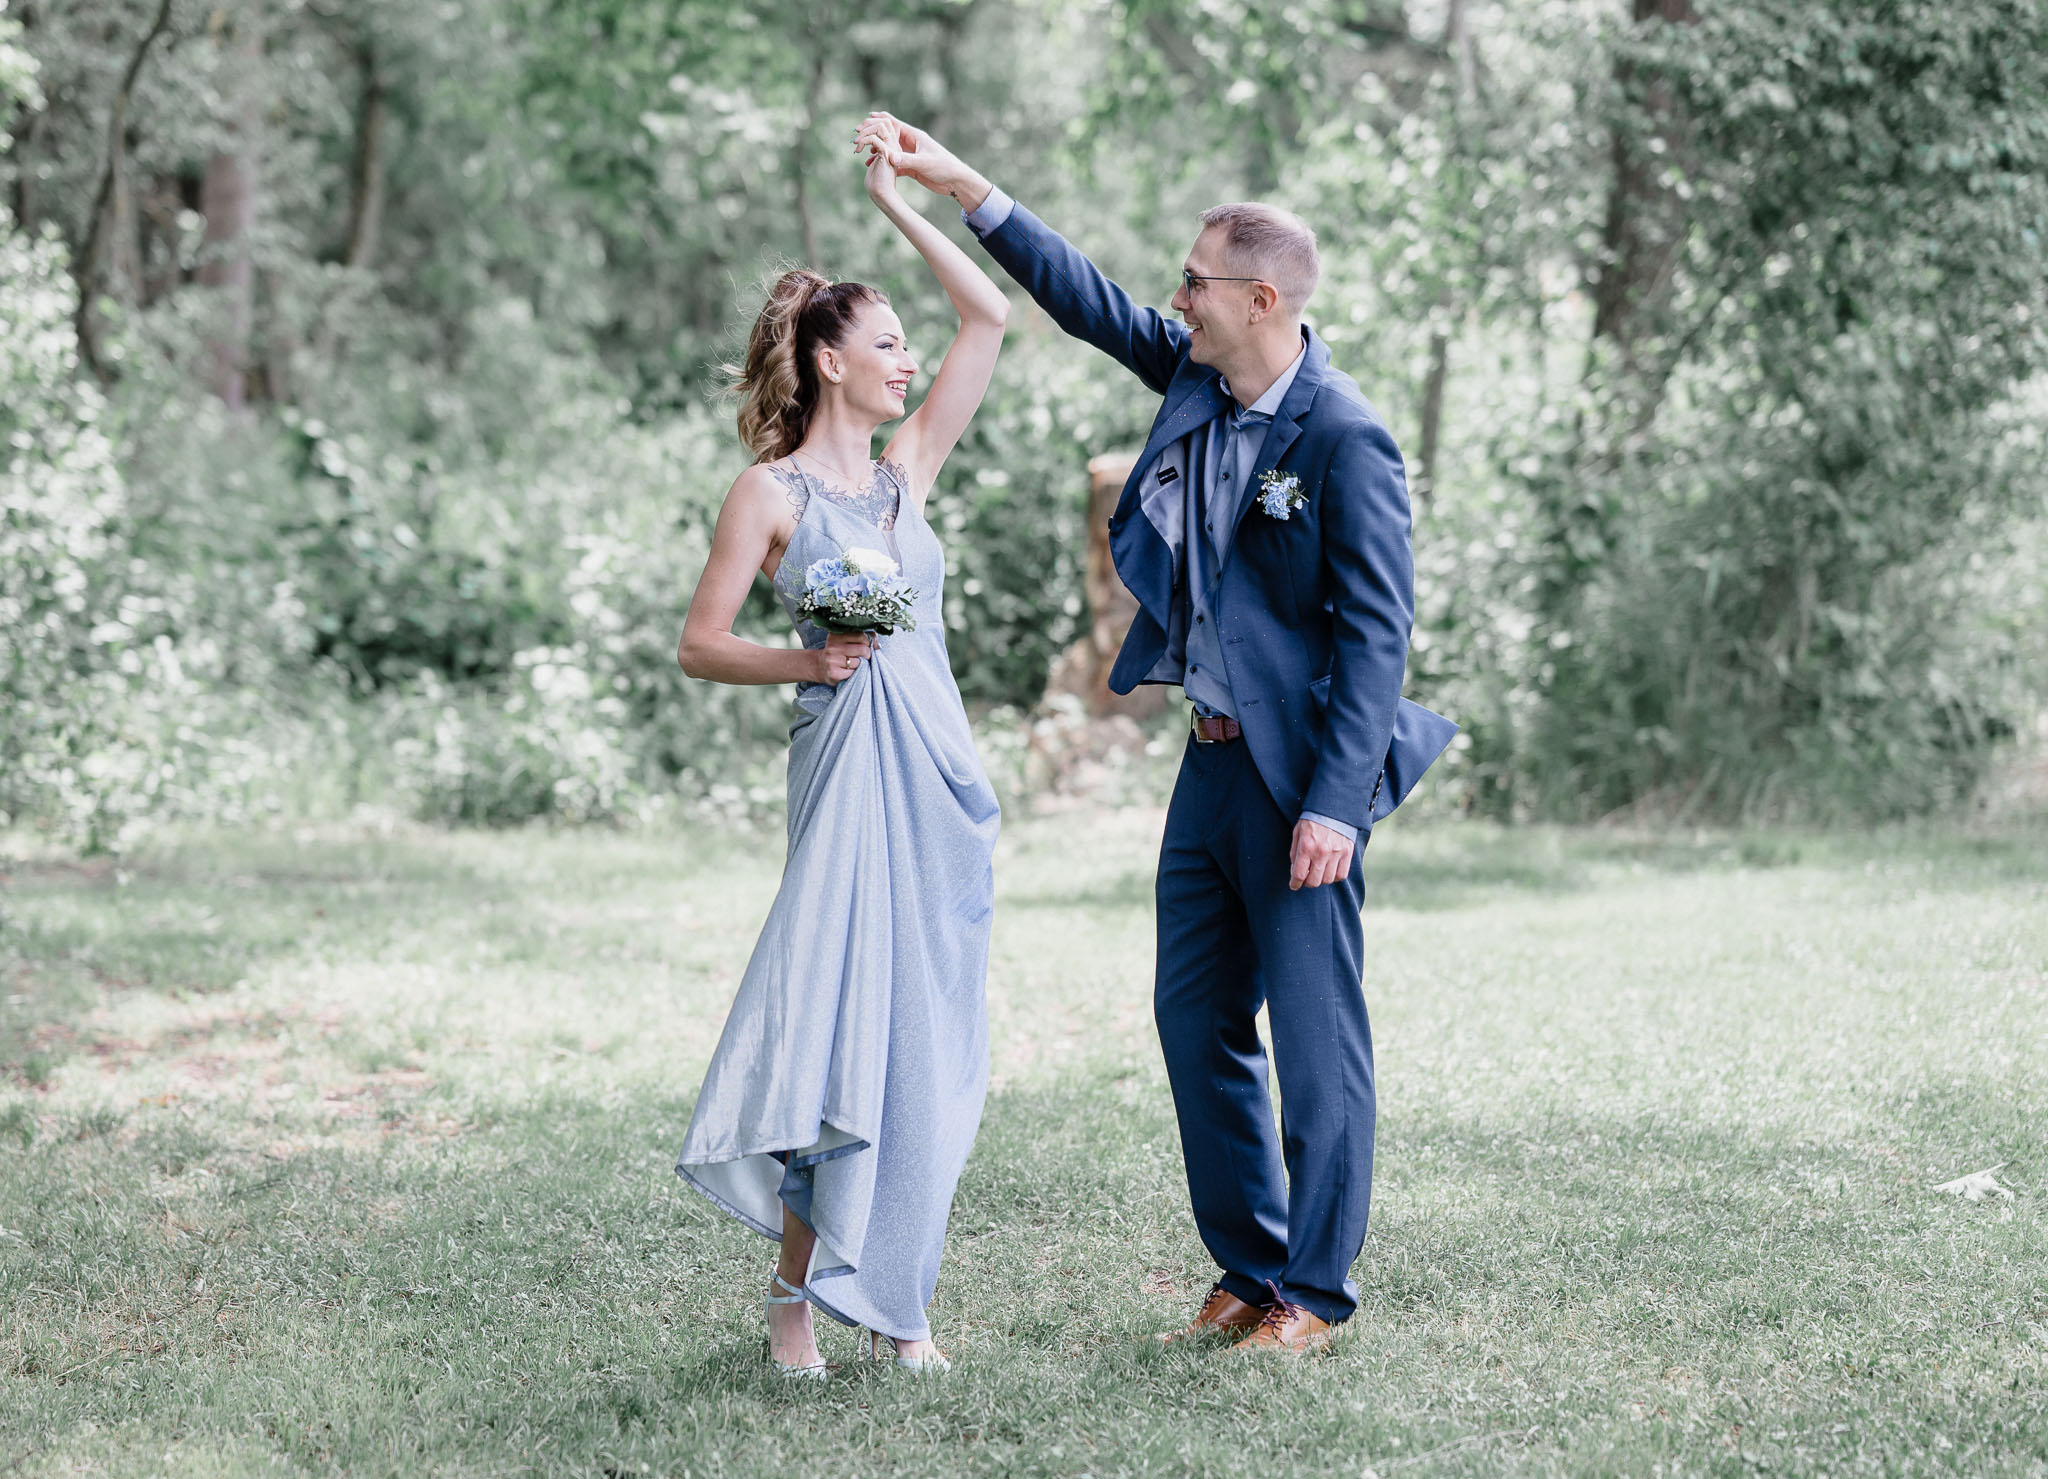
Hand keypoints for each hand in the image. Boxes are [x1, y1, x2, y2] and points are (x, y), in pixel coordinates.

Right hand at [814, 630, 874, 685]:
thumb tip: (877, 645)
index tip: (867, 645)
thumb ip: (862, 638)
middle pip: (863, 650)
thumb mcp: (845, 640)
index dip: (868, 642)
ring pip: (859, 662)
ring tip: (852, 664)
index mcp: (835, 635)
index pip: (861, 635)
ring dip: (860, 665)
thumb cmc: (838, 652)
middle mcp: (832, 647)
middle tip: (863, 657)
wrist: (819, 666)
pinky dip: (854, 673)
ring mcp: (832, 660)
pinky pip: (854, 673)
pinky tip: (848, 671)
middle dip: (867, 654)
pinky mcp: (834, 673)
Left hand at [853, 113, 900, 201]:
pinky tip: (857, 150)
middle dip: (867, 123)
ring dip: (864, 132)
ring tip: (856, 142)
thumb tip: (863, 142)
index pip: (886, 125)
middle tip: (856, 133)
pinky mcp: (886, 154)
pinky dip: (863, 141)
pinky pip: (874, 138)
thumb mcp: (873, 162)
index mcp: (892, 147)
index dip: (872, 123)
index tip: (859, 132)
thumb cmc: (875, 182)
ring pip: (880, 126)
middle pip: (885, 121)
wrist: (881, 195)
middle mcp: (894, 146)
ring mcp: (892, 149)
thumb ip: (873, 151)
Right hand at [855, 111, 972, 201]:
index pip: (893, 124)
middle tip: (858, 137)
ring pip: (889, 150)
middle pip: (889, 136)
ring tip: (862, 153)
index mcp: (915, 136)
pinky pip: (894, 163)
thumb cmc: (945, 168)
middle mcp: (911, 144)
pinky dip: (884, 164)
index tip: (865, 119)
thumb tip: (890, 157)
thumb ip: (906, 160)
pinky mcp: (911, 167)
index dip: (879, 121)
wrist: (956, 181)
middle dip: (874, 135)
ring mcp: (910, 155)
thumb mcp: (924, 163)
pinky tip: (873, 167)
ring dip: (877, 151)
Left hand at [1289, 818, 1352, 890]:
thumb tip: (1294, 870)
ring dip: (1321, 879)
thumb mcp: (1297, 833)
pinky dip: (1335, 876)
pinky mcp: (1347, 853)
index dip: (1294, 883)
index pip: (1299, 874)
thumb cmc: (1313, 819)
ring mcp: (1336, 853)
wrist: (1334, 807)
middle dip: (1307, 883)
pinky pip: (1342, 875)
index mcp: (1306, 846)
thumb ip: (1295, 853)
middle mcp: (1321, 852)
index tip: (1294, 885)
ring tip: (1318, 872)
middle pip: (1314, 881)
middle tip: (1306, 878)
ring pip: (1328, 880)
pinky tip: (1330, 870)